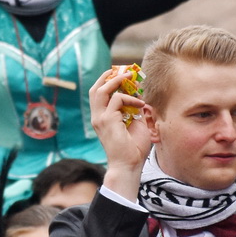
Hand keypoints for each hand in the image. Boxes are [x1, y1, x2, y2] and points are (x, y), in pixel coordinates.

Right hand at [89, 66, 152, 198]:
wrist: (129, 165)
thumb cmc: (133, 148)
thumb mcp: (136, 123)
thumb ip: (134, 109)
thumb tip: (140, 95)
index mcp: (101, 118)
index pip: (98, 94)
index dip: (108, 81)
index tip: (123, 75)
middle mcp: (97, 117)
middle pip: (95, 89)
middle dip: (109, 76)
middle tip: (124, 71)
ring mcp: (100, 118)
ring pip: (102, 90)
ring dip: (117, 81)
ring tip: (130, 78)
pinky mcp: (107, 120)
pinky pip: (116, 99)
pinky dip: (129, 98)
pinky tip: (140, 104)